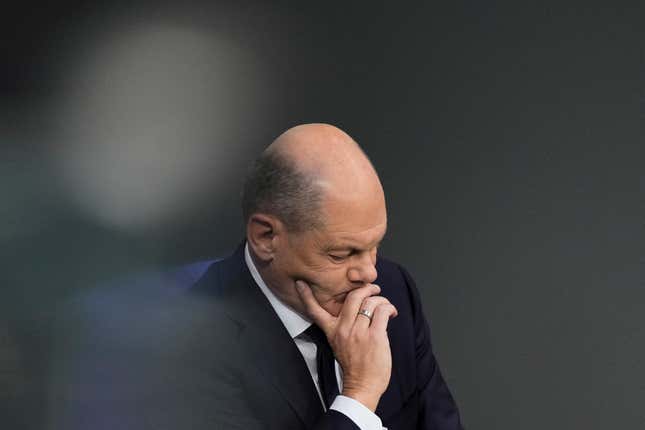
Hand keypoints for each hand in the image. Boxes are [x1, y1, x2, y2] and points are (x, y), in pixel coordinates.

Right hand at [295, 281, 397, 411]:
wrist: (362, 387)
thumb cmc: (354, 366)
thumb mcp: (339, 345)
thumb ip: (343, 326)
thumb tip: (358, 309)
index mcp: (332, 331)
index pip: (315, 311)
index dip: (306, 296)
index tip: (301, 283)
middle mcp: (344, 329)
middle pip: (353, 296)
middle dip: (367, 288)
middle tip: (374, 289)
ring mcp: (359, 332)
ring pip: (371, 302)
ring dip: (382, 300)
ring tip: (386, 307)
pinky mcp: (375, 336)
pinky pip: (383, 311)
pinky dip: (389, 308)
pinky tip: (392, 313)